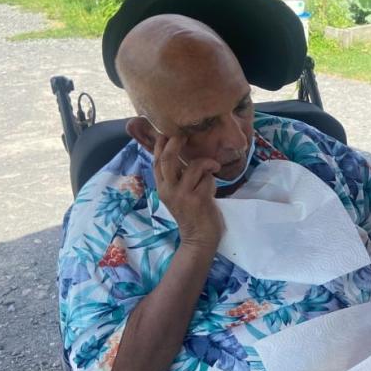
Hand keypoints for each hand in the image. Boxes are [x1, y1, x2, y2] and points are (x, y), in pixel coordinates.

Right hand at [153, 133, 222, 250]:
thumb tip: (180, 152)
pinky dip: (213, 178)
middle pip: (167, 159)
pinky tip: (213, 188)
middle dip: (176, 143)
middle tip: (184, 136)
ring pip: (194, 166)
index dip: (160, 144)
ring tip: (212, 168)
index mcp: (162, 187)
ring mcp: (182, 195)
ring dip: (206, 164)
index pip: (156, 161)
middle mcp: (168, 190)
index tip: (167, 131)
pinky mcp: (197, 199)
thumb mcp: (179, 194)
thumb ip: (177, 176)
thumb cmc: (193, 213)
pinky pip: (207, 178)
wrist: (199, 239)